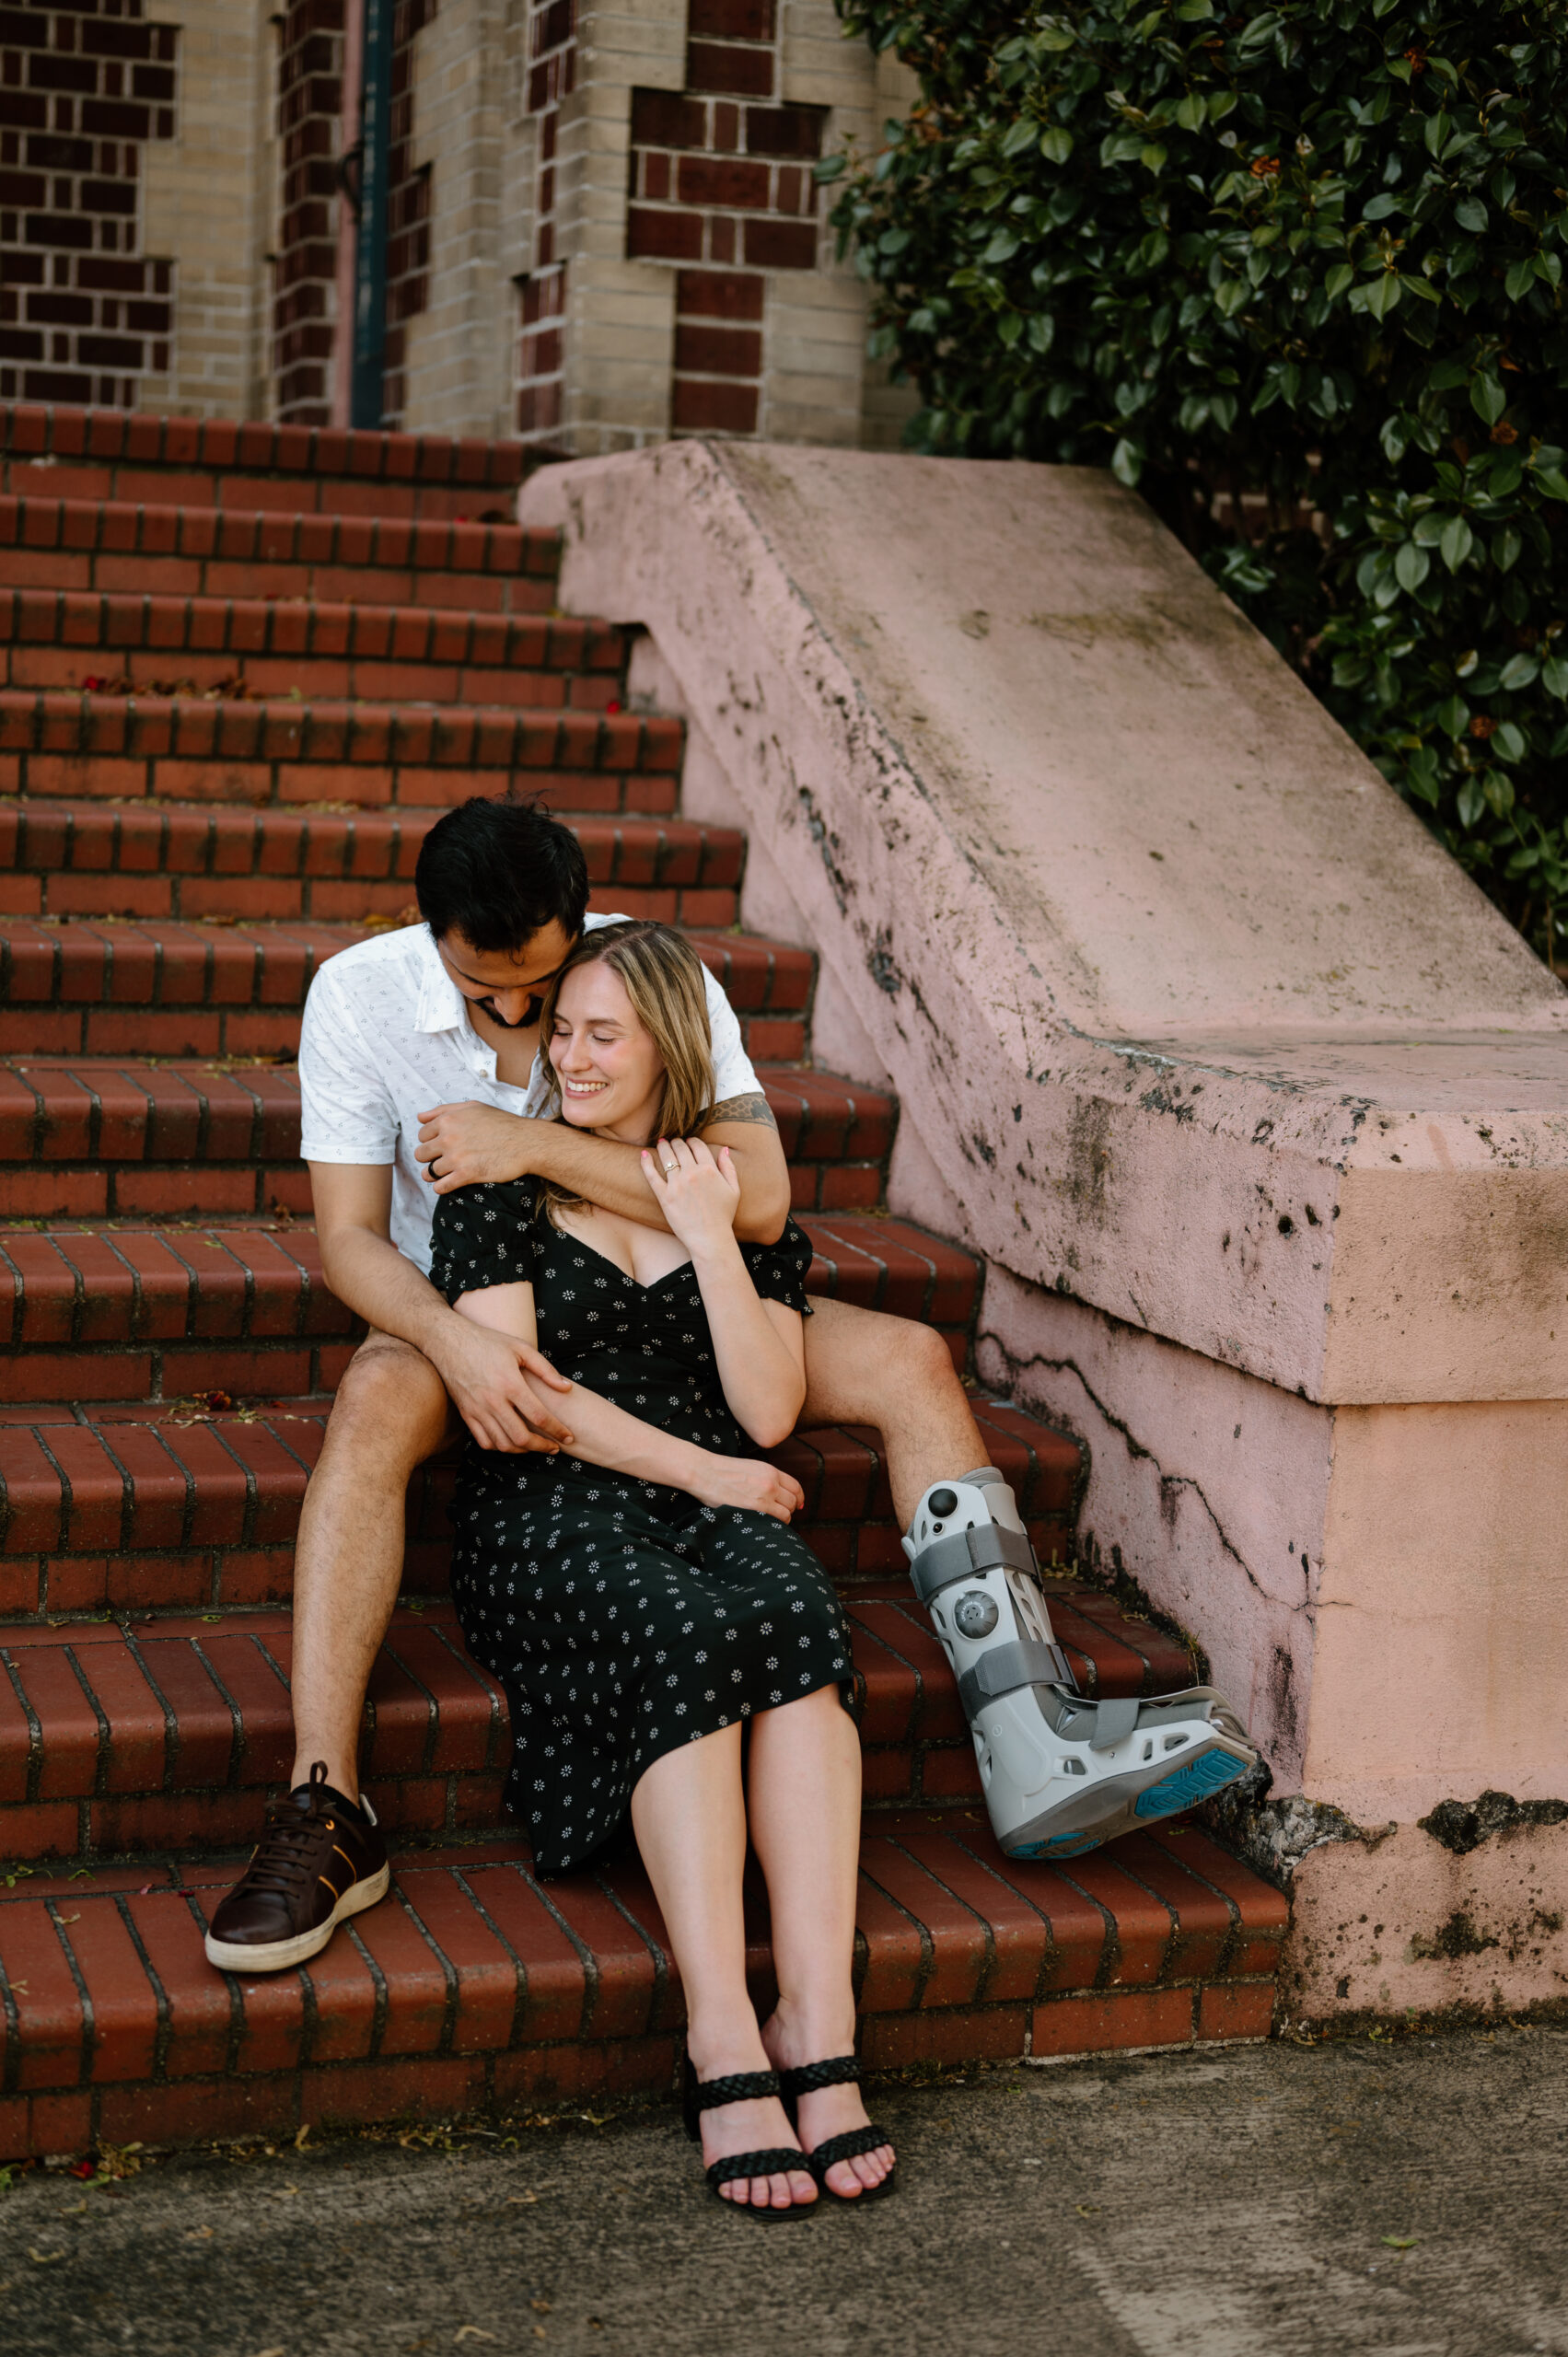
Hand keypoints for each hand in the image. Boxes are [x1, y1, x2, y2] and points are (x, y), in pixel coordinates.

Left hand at [417, 1102, 536, 1193]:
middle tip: (443, 1159)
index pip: (422, 1135)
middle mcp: (448, 1138)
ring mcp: (456, 1157)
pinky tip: (449, 1183)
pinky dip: (442, 1187)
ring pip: (429, 1172)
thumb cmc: (502, 1123)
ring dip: (435, 1174)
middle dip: (429, 1158)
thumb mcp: (473, 1107)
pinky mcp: (466, 1175)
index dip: (430, 1141)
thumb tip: (420, 1117)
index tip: (441, 1146)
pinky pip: (441, 1186)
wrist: (526, 1142)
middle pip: (421, 1154)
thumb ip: (443, 1110)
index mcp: (448, 1120)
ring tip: (446, 1173)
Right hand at [431, 1316, 574, 1453]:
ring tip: (536, 1445)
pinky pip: (484, 1441)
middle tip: (554, 1448)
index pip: (539, 1416)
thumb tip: (566, 1389)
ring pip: (502, 1443)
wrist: (449, 1342)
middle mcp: (493, 1401)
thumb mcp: (521, 1348)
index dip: (557, 1430)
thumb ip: (546, 1370)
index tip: (568, 1437)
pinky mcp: (466, 1414)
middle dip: (542, 1447)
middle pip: (521, 1437)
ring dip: (523, 1450)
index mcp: (510, 1383)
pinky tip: (512, 1441)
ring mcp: (477, 1409)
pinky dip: (500, 1447)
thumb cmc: (489, 1342)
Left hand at [641, 1136, 740, 1254]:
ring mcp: (677, 1184)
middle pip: (681, 1148)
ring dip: (663, 1147)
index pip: (698, 1145)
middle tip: (673, 1141)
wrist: (710, 1238)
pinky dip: (646, 1163)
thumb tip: (724, 1149)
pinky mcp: (664, 1196)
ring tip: (661, 1143)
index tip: (689, 1141)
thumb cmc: (723, 1216)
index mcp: (710, 1170)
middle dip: (677, 1142)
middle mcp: (692, 1173)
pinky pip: (652, 1175)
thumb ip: (729, 1167)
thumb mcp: (734, 1190)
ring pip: (667, 1157)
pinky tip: (644, 1154)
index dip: (692, 1140)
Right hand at [685, 1454, 804, 1523]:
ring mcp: (765, 1495)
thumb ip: (764, 1478)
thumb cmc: (721, 1472)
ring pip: (787, 1512)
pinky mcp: (756, 1507)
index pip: (795, 1486)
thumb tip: (774, 1492)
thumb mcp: (750, 1468)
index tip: (798, 1505)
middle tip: (782, 1515)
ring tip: (773, 1522)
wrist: (704, 1471)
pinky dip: (776, 1524)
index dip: (799, 1498)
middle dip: (790, 1509)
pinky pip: (777, 1519)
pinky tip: (767, 1525)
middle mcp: (771, 1482)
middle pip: (793, 1500)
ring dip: (783, 1518)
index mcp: (770, 1470)